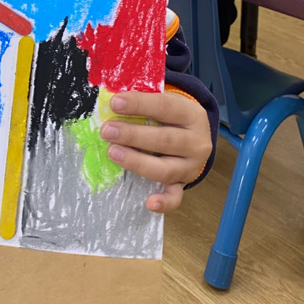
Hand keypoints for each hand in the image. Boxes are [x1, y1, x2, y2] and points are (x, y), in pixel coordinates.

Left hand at [99, 91, 211, 212]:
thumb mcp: (164, 100)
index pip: (165, 107)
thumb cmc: (171, 114)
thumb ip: (143, 101)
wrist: (195, 133)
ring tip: (112, 152)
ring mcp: (192, 166)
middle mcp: (197, 142)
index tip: (115, 103)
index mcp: (192, 114)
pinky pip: (176, 196)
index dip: (139, 104)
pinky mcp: (185, 183)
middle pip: (164, 140)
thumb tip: (111, 99)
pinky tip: (149, 203)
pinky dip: (164, 202)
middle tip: (107, 131)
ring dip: (136, 162)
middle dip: (132, 135)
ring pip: (165, 169)